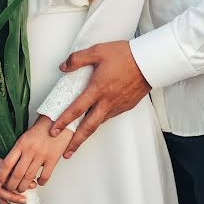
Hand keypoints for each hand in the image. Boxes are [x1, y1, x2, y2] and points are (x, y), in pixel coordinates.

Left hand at [0, 115, 73, 193]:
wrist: (59, 118)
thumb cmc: (42, 127)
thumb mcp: (26, 136)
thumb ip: (19, 149)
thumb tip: (11, 165)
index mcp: (21, 143)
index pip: (7, 163)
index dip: (2, 176)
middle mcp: (30, 150)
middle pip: (17, 174)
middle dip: (12, 185)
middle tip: (11, 189)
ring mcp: (42, 155)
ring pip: (29, 177)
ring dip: (24, 186)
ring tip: (23, 188)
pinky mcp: (53, 158)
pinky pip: (45, 175)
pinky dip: (41, 182)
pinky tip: (39, 182)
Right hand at [0, 133, 36, 203]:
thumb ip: (6, 153)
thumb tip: (24, 162)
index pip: (6, 169)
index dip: (19, 174)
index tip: (31, 176)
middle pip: (2, 182)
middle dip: (17, 187)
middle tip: (31, 188)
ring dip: (10, 197)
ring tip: (22, 201)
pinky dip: (0, 201)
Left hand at [49, 40, 150, 158]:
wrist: (150, 62)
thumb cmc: (126, 55)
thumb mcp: (98, 51)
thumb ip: (77, 59)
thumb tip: (63, 66)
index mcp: (98, 89)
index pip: (77, 109)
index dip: (63, 121)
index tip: (54, 130)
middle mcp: (107, 101)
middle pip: (88, 127)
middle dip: (76, 142)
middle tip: (66, 152)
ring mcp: (118, 106)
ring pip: (100, 123)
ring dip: (88, 133)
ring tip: (78, 140)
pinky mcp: (126, 106)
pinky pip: (110, 116)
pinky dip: (101, 121)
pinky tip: (97, 120)